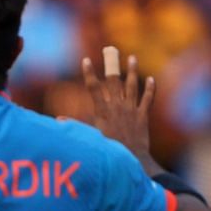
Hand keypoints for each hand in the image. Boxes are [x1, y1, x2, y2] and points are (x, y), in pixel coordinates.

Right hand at [82, 47, 155, 165]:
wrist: (131, 161)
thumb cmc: (108, 151)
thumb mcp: (91, 138)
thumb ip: (76, 126)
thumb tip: (59, 120)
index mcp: (102, 111)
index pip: (94, 88)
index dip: (89, 74)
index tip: (86, 60)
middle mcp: (117, 107)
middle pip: (114, 81)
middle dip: (111, 64)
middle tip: (110, 49)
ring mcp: (131, 111)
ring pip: (132, 86)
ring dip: (132, 71)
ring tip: (132, 58)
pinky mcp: (143, 117)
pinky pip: (147, 100)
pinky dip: (150, 89)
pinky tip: (151, 79)